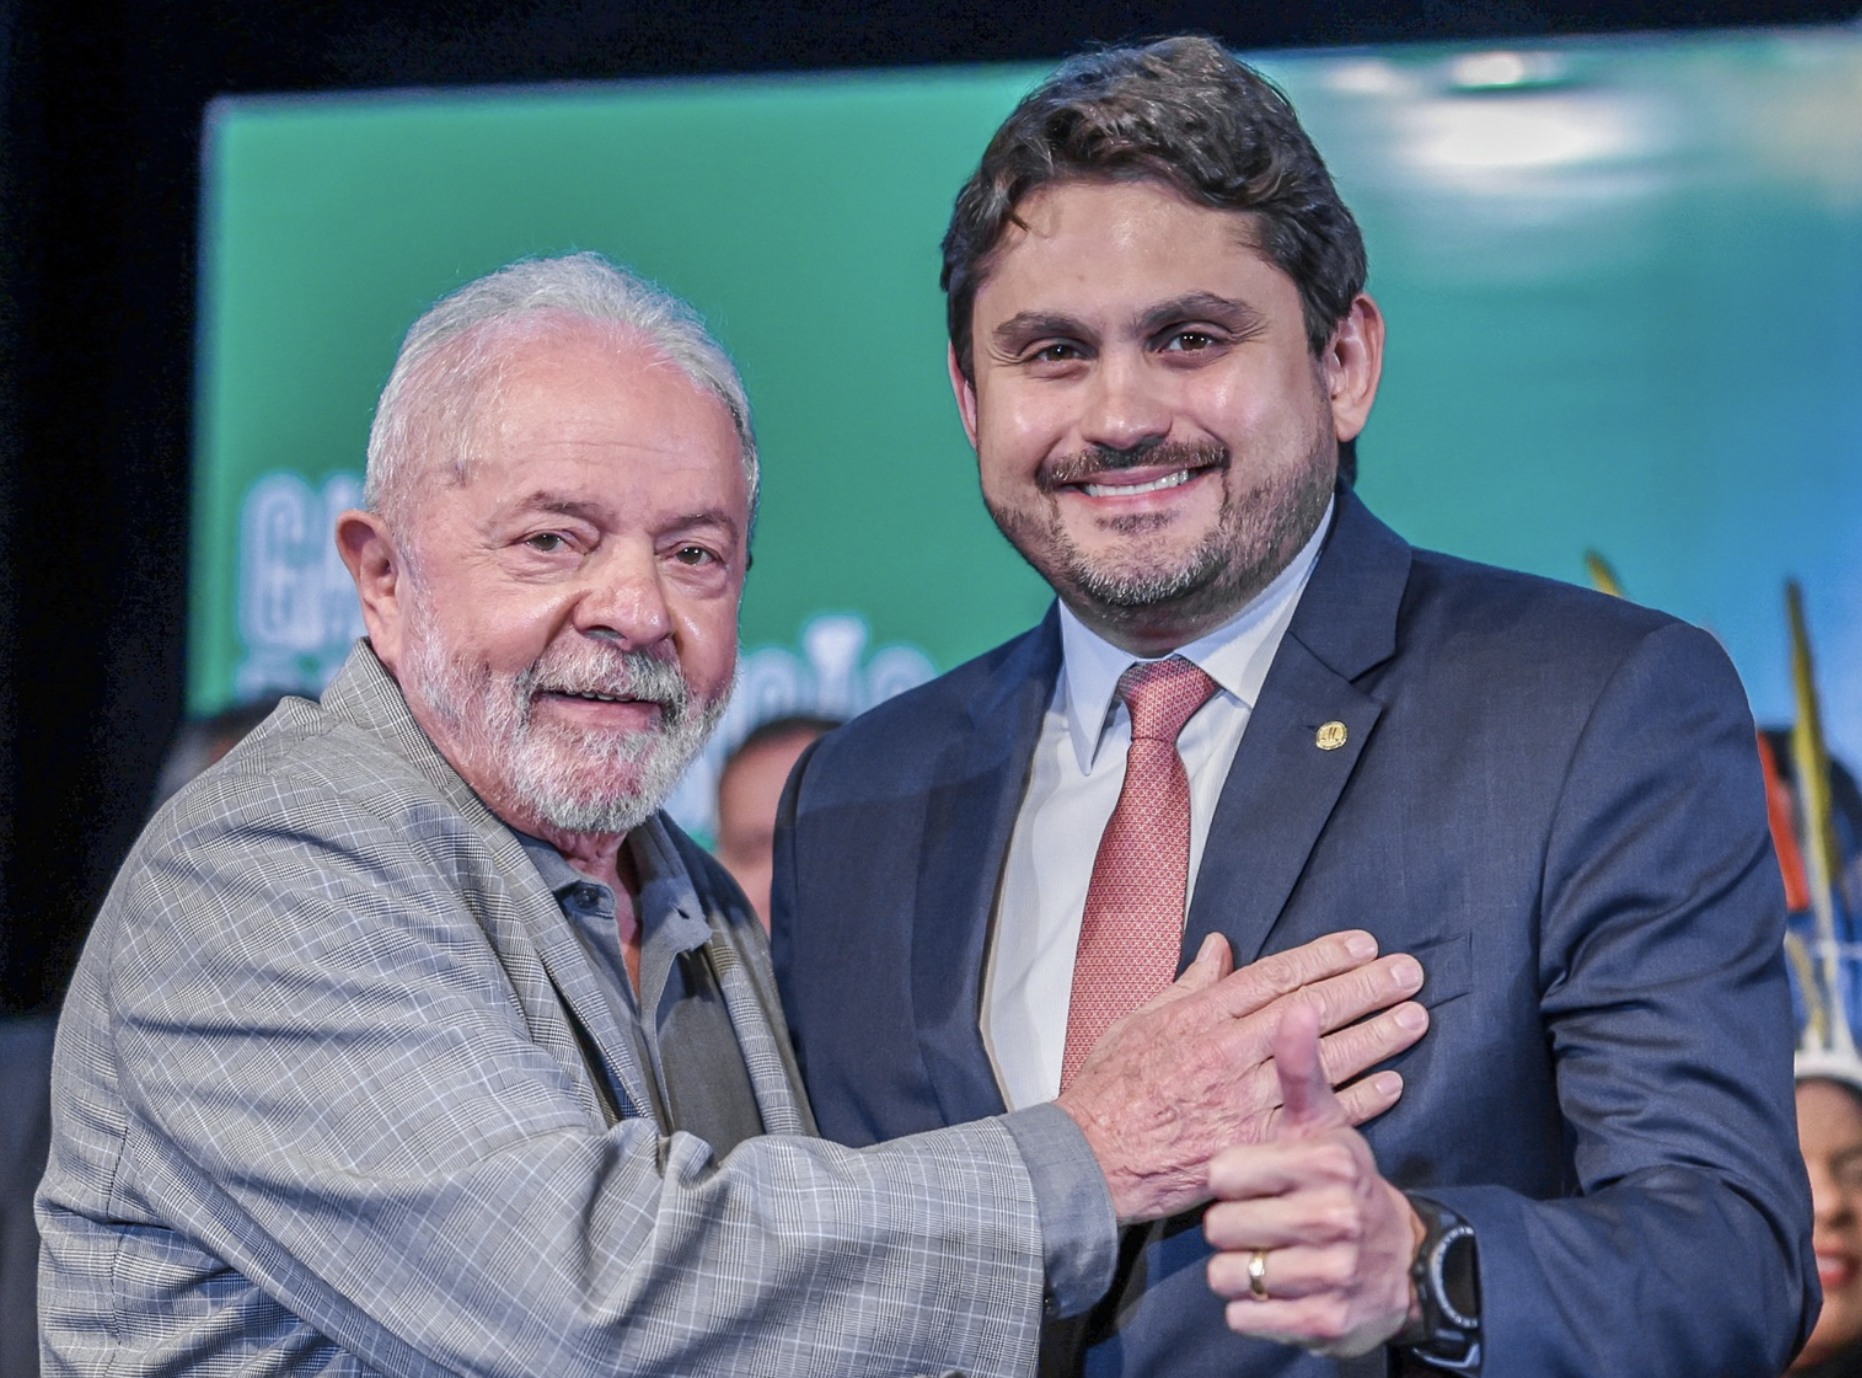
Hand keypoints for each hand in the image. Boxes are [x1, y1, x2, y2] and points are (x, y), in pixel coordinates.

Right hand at [1055, 930, 1426, 1222]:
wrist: (1091, 1157)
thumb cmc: (1108, 1090)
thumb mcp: (1138, 1019)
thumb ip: (1189, 983)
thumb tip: (1220, 945)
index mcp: (1199, 1014)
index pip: (1275, 975)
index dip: (1325, 958)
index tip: (1363, 945)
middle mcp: (1227, 1050)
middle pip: (1310, 1010)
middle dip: (1365, 988)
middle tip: (1408, 973)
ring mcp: (1243, 1098)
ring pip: (1323, 1060)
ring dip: (1375, 1037)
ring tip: (1414, 1018)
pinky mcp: (1254, 1144)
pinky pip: (1317, 1116)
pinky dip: (1357, 1099)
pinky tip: (1392, 1083)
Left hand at [1203, 1001, 1422, 1356]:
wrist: (1400, 1267)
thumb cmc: (1340, 1185)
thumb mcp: (1323, 1126)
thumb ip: (1302, 1068)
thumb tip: (1297, 1004)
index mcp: (1328, 1162)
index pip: (1225, 1174)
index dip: (1230, 1179)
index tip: (1253, 1181)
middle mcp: (1334, 1217)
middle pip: (1221, 1226)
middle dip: (1234, 1226)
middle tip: (1264, 1222)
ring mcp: (1333, 1274)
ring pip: (1228, 1274)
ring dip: (1238, 1269)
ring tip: (1271, 1254)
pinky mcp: (1325, 1323)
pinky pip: (1243, 1315)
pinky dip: (1249, 1308)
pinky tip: (1276, 1291)